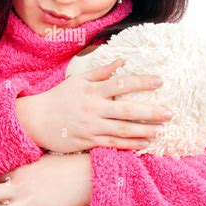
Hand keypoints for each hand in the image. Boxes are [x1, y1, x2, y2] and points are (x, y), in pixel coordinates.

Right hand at [16, 59, 173, 153]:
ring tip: (162, 130)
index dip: (142, 82)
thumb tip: (121, 61)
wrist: (36, 120)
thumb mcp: (77, 80)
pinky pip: (113, 143)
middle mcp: (94, 108)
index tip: (160, 81)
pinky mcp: (88, 142)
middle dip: (151, 111)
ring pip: (123, 129)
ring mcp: (92, 127)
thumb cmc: (59, 97)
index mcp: (92, 90)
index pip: (122, 83)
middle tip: (170, 112)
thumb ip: (101, 72)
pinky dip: (130, 144)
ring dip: (144, 130)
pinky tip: (144, 144)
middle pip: (127, 110)